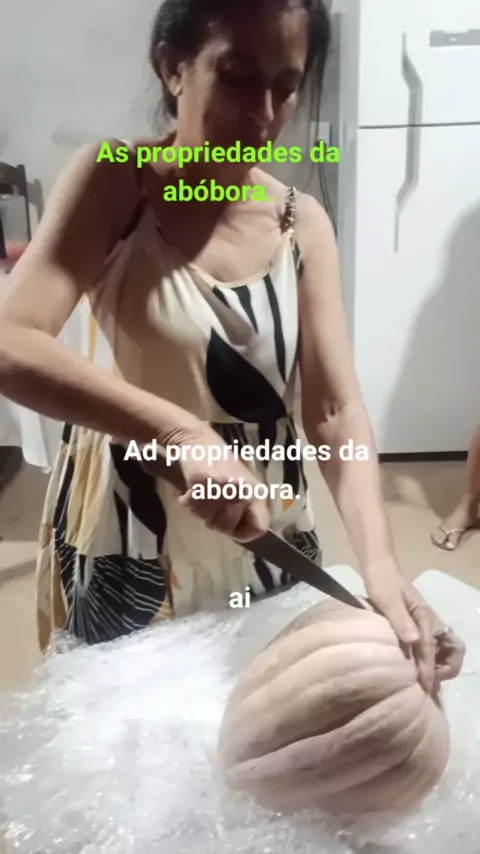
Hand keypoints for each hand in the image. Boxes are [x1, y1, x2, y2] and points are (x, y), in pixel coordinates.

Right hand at [167, 426, 269, 542]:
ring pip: (206, 518)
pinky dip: (186, 500)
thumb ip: (244, 511)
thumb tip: (240, 535)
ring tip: (200, 495)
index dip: (242, 533)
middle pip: (226, 527)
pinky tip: (190, 490)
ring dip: (198, 510)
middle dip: (214, 521)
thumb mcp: (241, 487)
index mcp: (256, 493)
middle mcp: (242, 491)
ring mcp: (223, 486)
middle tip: (210, 506)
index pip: (258, 528)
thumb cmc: (221, 465)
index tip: (230, 527)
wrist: (199, 440)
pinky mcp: (204, 481)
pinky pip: (192, 505)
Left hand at [365, 560, 465, 693]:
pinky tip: (417, 670)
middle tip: (430, 683)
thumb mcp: (387, 600)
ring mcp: (425, 624)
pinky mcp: (416, 625)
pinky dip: (430, 660)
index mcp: (425, 617)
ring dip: (440, 666)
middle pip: (452, 650)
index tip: (424, 688)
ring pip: (444, 650)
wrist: (378, 565)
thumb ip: (400, 620)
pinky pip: (430, 646)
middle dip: (447, 668)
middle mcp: (430, 622)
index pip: (430, 649)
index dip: (428, 670)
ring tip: (426, 682)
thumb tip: (414, 642)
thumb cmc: (381, 581)